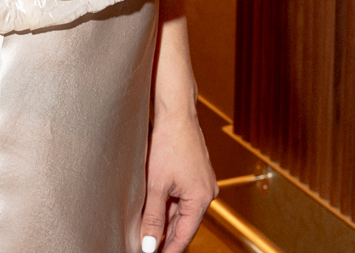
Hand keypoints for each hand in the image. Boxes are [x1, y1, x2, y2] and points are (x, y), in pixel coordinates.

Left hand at [138, 100, 214, 252]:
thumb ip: (153, 218)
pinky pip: (182, 198)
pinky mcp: (196, 175)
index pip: (184, 235)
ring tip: (147, 231)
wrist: (176, 114)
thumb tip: (150, 245)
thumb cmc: (168, 143)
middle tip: (148, 248)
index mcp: (201, 198)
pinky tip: (154, 210)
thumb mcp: (156, 185)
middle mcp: (207, 192)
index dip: (169, 250)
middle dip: (166, 236)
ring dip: (166, 221)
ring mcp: (203, 183)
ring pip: (181, 211)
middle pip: (184, 224)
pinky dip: (169, 206)